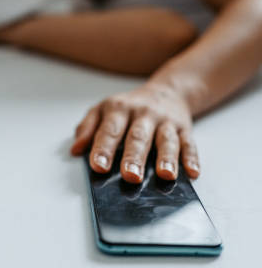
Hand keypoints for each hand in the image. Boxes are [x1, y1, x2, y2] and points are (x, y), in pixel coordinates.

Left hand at [70, 82, 200, 182]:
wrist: (167, 92)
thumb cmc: (129, 107)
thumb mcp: (103, 109)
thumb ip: (87, 127)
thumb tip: (75, 150)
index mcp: (119, 110)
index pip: (109, 130)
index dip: (103, 148)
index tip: (98, 166)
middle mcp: (143, 115)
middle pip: (138, 137)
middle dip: (134, 157)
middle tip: (130, 176)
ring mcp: (165, 122)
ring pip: (166, 140)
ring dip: (166, 158)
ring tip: (165, 175)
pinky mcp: (184, 129)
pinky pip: (189, 144)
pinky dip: (192, 159)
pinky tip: (191, 172)